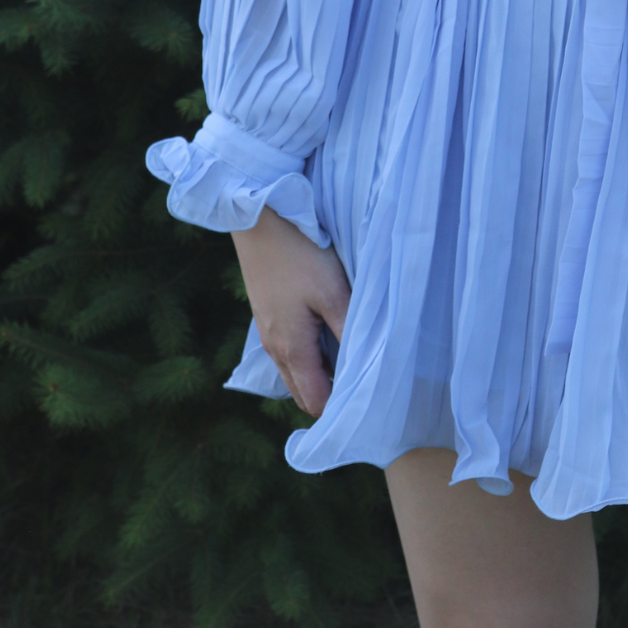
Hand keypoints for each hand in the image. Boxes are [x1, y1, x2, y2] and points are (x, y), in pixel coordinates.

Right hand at [231, 205, 351, 416]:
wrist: (259, 221)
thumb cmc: (300, 255)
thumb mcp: (333, 292)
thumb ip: (349, 331)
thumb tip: (367, 366)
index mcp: (292, 349)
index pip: (315, 402)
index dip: (340, 407)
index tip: (367, 396)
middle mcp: (275, 349)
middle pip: (302, 393)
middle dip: (329, 394)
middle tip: (362, 379)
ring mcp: (267, 334)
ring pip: (295, 372)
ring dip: (319, 373)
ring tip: (349, 355)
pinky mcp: (266, 317)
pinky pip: (288, 351)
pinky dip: (308, 354)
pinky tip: (326, 333)